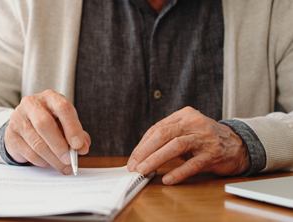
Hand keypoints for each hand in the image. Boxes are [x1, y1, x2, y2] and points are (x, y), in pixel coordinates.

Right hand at [5, 89, 90, 173]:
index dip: (72, 127)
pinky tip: (48, 162)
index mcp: (50, 97)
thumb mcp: (67, 125)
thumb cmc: (51, 124)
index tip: (78, 145)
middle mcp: (32, 104)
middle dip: (59, 145)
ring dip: (52, 158)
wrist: (24, 125)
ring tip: (63, 166)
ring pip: (36, 142)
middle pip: (44, 124)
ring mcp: (18, 118)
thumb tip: (82, 148)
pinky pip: (28, 152)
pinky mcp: (10, 134)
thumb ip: (78, 135)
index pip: (62, 107)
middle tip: (69, 160)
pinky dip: (41, 161)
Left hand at [127, 107, 249, 184]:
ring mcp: (205, 138)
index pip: (157, 128)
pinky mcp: (214, 154)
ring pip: (175, 146)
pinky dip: (178, 172)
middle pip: (163, 135)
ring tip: (145, 171)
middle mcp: (194, 122)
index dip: (142, 145)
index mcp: (184, 115)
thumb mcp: (186, 131)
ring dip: (156, 159)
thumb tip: (142, 155)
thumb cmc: (206, 139)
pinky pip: (193, 164)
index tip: (133, 159)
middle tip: (135, 166)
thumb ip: (167, 137)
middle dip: (145, 151)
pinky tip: (168, 179)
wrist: (239, 144)